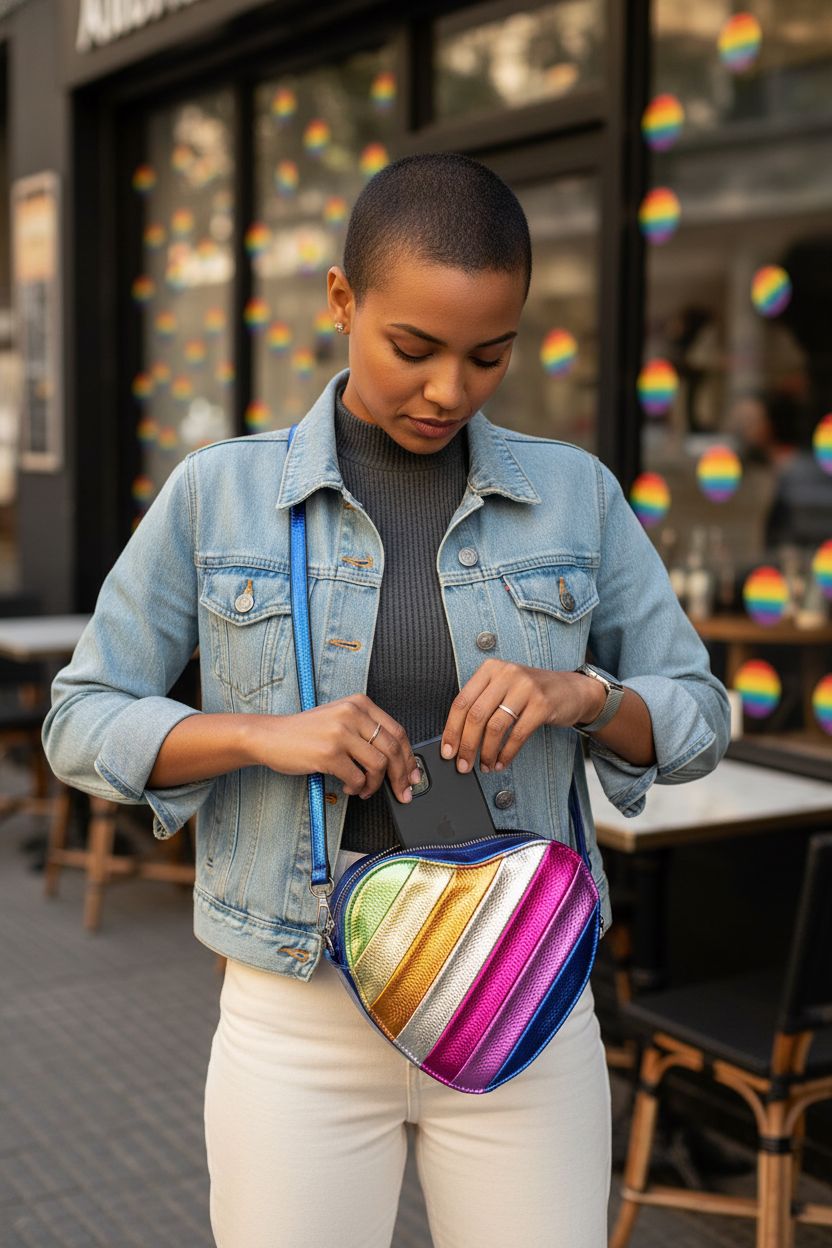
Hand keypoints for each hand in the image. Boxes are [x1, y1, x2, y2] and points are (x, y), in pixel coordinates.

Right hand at [246, 695, 421, 802]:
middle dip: (401, 776)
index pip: (397, 731)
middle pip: (392, 748)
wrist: (270, 736)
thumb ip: (367, 732)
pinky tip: (349, 787)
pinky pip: (357, 777)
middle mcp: (352, 714)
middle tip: (402, 792)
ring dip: (375, 785)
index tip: (413, 775)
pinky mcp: (329, 753)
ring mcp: (340, 733)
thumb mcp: (340, 719)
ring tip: (365, 790)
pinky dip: (357, 787)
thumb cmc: (306, 732)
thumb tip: (398, 760)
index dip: (409, 757)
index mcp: (360, 703)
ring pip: (378, 765)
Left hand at [440, 659, 605, 773]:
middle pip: (475, 715)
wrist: (572, 689)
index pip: (461, 701)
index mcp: (490, 669)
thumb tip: (457, 738)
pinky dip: (506, 754)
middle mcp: (506, 674)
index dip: (451, 729)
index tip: (447, 751)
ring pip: (495, 727)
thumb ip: (482, 704)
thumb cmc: (531, 693)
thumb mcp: (504, 688)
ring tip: (485, 766)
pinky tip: (501, 763)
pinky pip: (517, 735)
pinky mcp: (542, 704)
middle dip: (466, 745)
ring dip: (487, 752)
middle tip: (463, 764)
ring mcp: (526, 687)